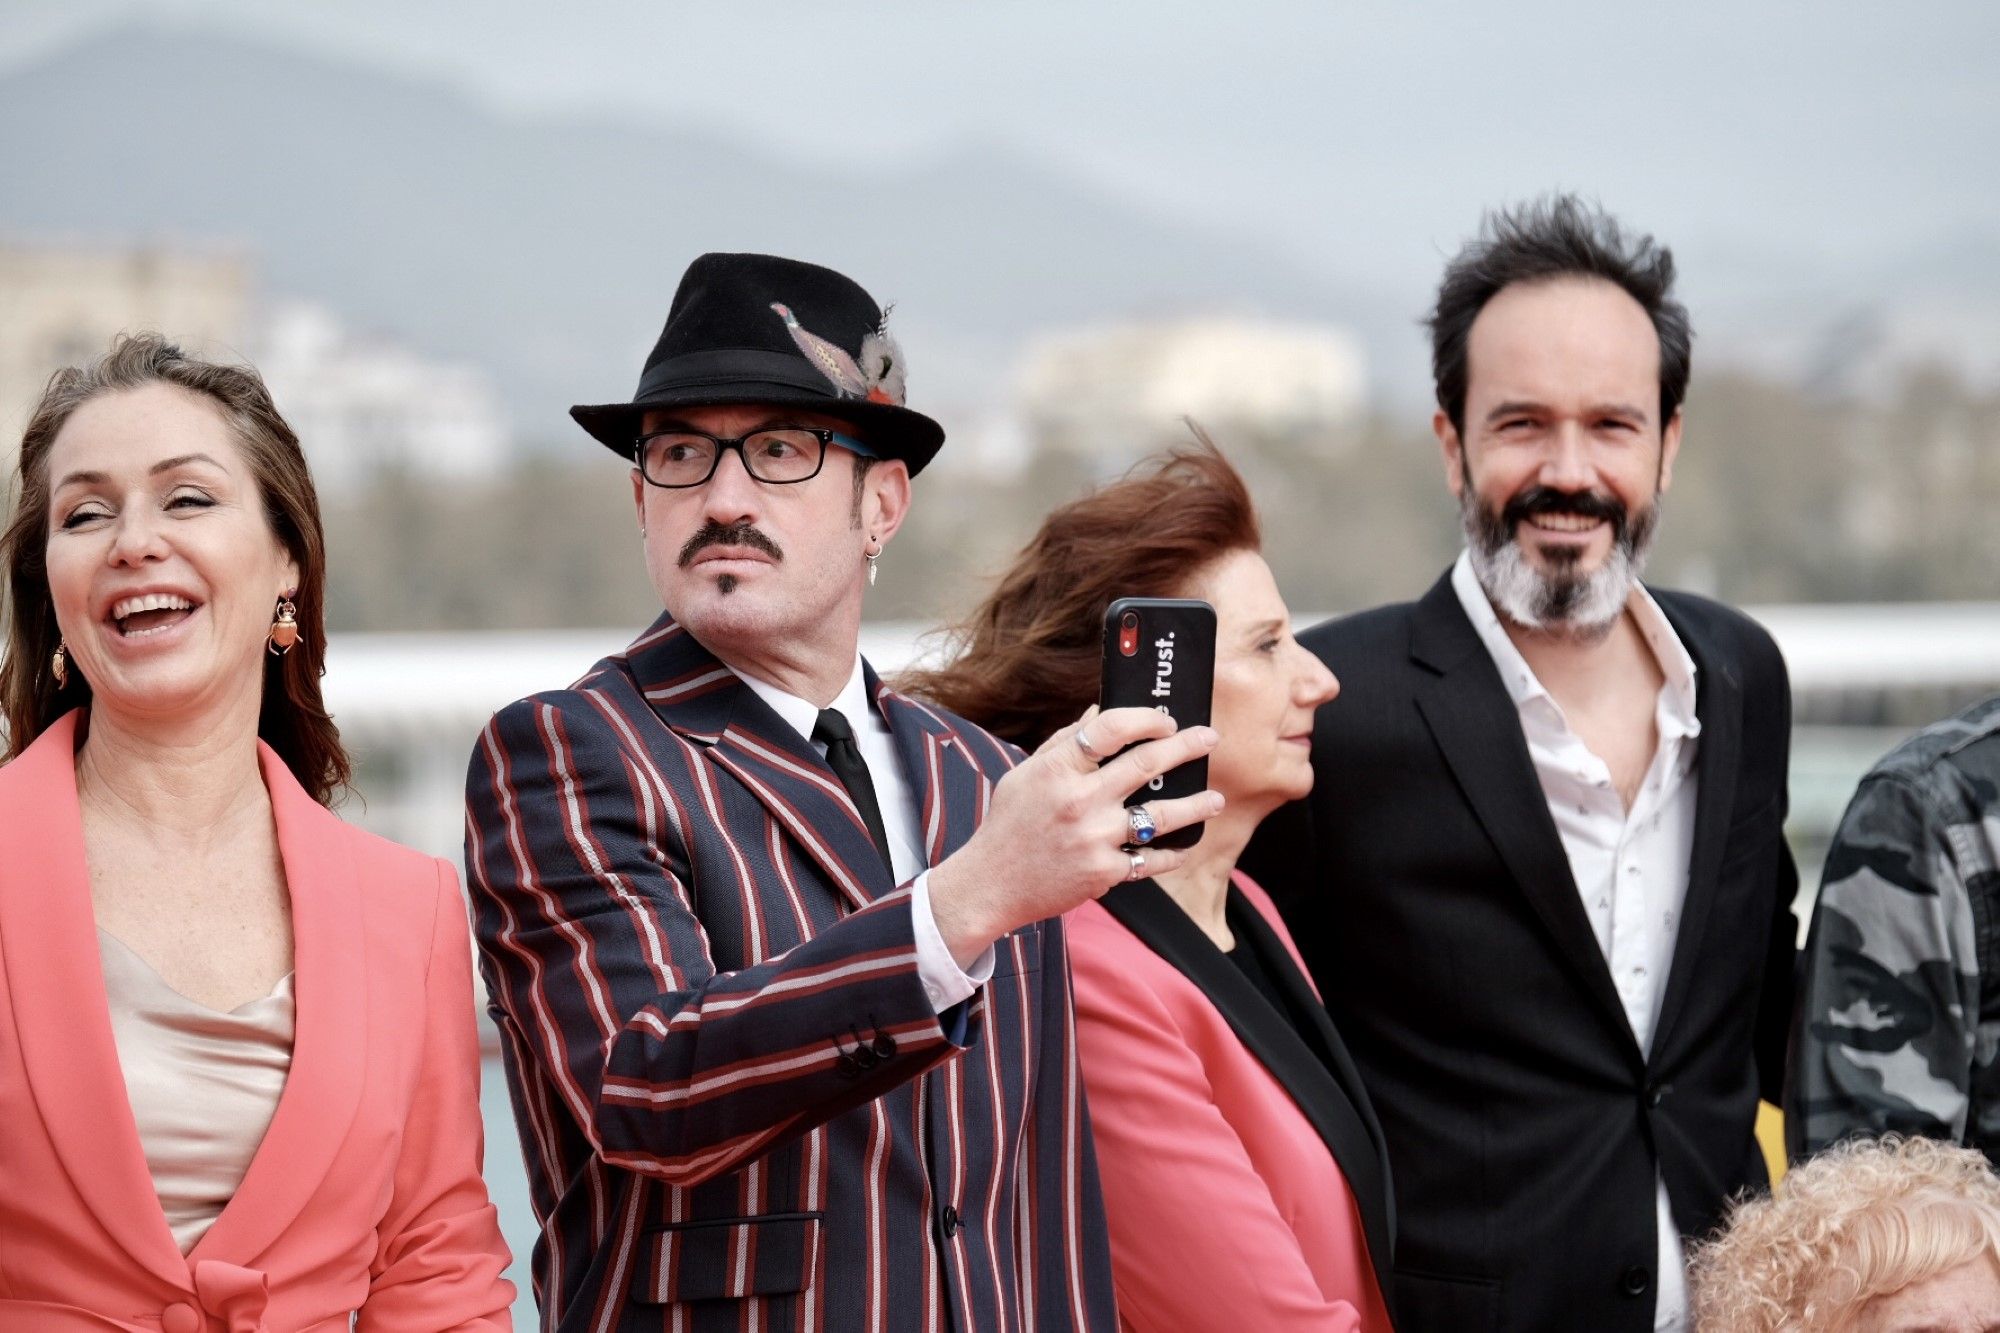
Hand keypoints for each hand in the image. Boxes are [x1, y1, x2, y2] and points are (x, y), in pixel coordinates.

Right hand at [928, 706, 1221, 966]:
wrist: (990, 886)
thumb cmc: (1008, 824)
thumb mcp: (1026, 773)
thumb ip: (1065, 742)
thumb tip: (1102, 710)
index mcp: (1058, 769)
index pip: (1111, 727)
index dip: (1146, 718)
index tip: (1166, 719)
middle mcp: (1080, 801)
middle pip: (1146, 764)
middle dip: (1186, 747)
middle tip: (1208, 739)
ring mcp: (1095, 838)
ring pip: (1162, 815)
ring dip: (1197, 804)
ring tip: (1216, 799)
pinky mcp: (1104, 873)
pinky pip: (1151, 860)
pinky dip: (1173, 853)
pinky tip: (1185, 845)